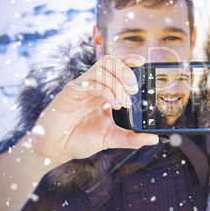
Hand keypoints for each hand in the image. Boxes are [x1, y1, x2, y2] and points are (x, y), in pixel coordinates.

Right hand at [21, 54, 158, 166]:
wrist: (56, 149)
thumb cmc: (80, 140)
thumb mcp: (111, 138)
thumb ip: (132, 138)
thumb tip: (153, 139)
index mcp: (103, 91)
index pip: (117, 67)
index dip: (130, 61)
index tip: (144, 62)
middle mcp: (93, 85)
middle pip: (110, 62)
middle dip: (126, 71)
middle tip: (135, 89)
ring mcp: (81, 87)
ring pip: (101, 69)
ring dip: (118, 81)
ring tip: (125, 100)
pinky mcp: (70, 93)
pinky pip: (90, 82)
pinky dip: (107, 90)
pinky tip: (114, 104)